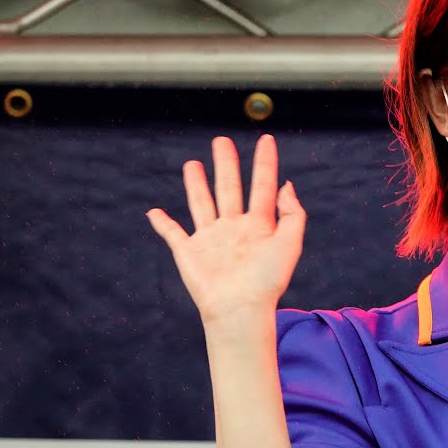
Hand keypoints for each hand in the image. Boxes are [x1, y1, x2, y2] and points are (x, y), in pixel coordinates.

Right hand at [147, 135, 305, 324]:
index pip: (262, 186)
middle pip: (228, 187)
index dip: (265, 163)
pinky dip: (162, 223)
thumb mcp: (290, 243)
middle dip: (225, 164)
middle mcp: (234, 228)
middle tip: (221, 141)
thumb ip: (292, 214)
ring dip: (196, 184)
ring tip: (193, 164)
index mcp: (259, 225)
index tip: (266, 140)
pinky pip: (172, 234)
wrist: (239, 308)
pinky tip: (155, 212)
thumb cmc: (267, 281)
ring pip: (202, 203)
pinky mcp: (188, 252)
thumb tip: (287, 185)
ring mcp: (210, 239)